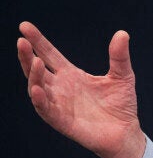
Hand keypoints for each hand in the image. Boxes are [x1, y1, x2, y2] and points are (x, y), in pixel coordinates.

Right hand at [17, 21, 145, 157]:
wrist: (125, 131)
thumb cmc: (121, 104)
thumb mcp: (123, 75)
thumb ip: (119, 56)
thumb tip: (122, 33)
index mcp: (71, 75)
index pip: (50, 54)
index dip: (38, 41)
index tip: (25, 26)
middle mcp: (61, 88)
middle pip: (37, 69)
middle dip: (27, 55)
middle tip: (22, 40)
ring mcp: (60, 104)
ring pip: (38, 88)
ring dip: (33, 75)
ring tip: (35, 61)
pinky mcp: (62, 121)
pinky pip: (46, 110)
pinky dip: (40, 100)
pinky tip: (37, 89)